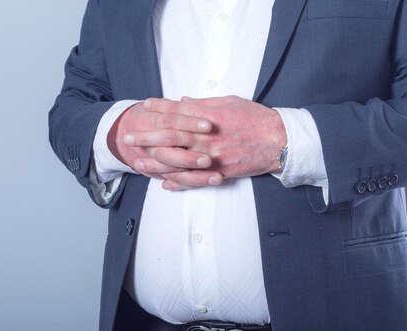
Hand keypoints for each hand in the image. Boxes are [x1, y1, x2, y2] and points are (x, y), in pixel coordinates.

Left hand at [124, 96, 287, 189]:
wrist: (278, 141)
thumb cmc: (255, 118)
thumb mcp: (231, 102)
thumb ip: (204, 103)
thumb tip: (182, 100)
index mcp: (210, 117)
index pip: (179, 111)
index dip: (160, 108)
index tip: (145, 106)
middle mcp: (208, 137)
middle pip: (172, 137)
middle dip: (147, 136)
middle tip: (128, 137)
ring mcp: (213, 157)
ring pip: (179, 161)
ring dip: (156, 163)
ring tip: (137, 163)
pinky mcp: (220, 171)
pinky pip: (195, 179)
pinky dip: (179, 182)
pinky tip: (163, 183)